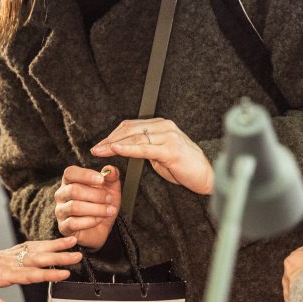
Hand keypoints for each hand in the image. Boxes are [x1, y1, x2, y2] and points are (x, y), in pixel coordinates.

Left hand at [0, 237, 82, 301]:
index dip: (48, 274)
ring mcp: (7, 256)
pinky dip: (42, 244)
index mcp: (1, 272)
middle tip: (79, 254)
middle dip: (59, 256)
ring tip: (73, 240)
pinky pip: (28, 247)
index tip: (66, 273)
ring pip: (35, 248)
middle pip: (38, 257)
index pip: (30, 274)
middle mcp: (7, 261)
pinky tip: (50, 244)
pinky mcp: (5, 254)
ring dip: (54, 245)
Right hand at [54, 165, 119, 251]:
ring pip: (74, 206)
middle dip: (96, 195)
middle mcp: (61, 194)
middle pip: (74, 190)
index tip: (102, 180)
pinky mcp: (63, 227)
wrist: (101, 228)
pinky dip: (90, 221)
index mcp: (69, 181)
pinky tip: (99, 220)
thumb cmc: (102, 204)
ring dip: (96, 209)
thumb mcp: (111, 189)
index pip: (70, 173)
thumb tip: (110, 169)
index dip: (86, 175)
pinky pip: (73, 223)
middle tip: (110, 199)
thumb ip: (111, 177)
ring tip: (109, 210)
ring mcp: (60, 211)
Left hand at [91, 118, 213, 194]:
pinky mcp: (171, 150)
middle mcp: (164, 127)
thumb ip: (146, 147)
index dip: (113, 134)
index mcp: (161, 125)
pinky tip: (116, 150)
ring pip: (135, 137)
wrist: (206, 176)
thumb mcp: (161, 154)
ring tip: (101, 151)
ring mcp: (168, 137)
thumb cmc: (184, 166)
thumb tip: (125, 147)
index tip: (101, 144)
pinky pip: (144, 148)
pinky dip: (128, 148)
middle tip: (96, 148)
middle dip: (110, 139)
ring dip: (114, 144)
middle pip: (130, 129)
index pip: (131, 125)